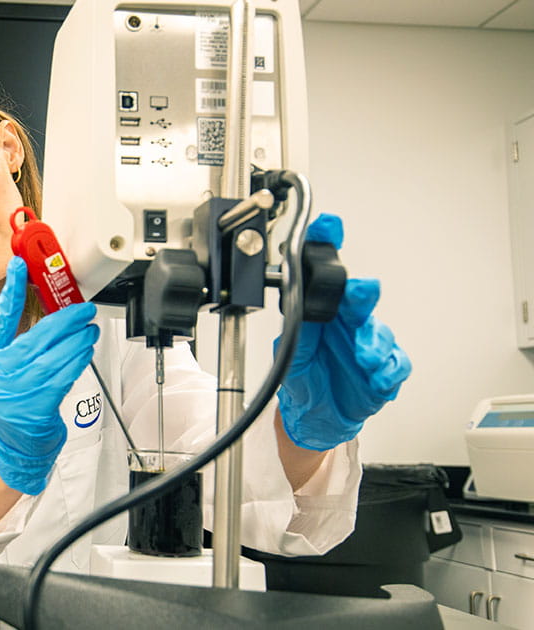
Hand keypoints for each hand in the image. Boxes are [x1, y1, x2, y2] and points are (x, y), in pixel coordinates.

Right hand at [0, 257, 98, 493]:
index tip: (19, 266)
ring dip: (78, 339)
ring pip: (55, 355)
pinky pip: (64, 374)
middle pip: (36, 337)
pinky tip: (86, 349)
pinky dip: (78, 359)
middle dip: (65, 319)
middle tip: (83, 309)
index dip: (10, 291)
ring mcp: (17, 392)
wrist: (15, 445)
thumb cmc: (11, 401)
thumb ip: (13, 344)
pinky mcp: (38, 406)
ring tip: (90, 329)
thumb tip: (47, 314)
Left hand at [276, 214, 411, 450]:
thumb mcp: (290, 358)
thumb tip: (299, 310)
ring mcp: (368, 345)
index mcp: (323, 314)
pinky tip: (378, 376)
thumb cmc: (304, 379)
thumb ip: (298, 334)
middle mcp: (348, 324)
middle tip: (361, 291)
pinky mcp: (383, 371)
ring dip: (373, 343)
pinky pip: (395, 365)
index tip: (327, 226)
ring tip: (364, 358)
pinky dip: (389, 370)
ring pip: (379, 333)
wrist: (315, 417)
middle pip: (360, 299)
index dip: (328, 247)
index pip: (326, 277)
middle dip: (361, 294)